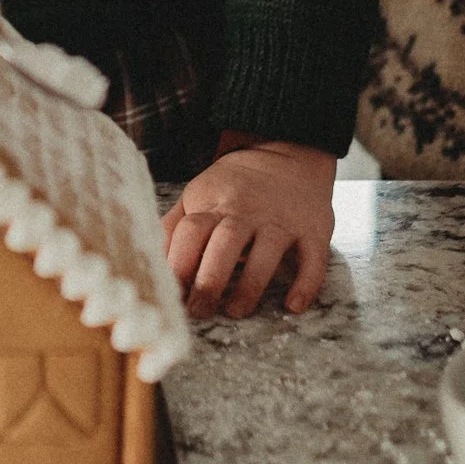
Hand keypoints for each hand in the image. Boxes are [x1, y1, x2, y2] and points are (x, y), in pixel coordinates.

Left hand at [164, 138, 335, 318]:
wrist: (287, 153)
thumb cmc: (235, 186)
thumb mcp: (199, 195)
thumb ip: (174, 226)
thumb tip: (150, 262)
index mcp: (214, 204)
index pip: (191, 232)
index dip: (179, 264)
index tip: (171, 294)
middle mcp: (248, 211)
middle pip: (225, 244)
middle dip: (210, 280)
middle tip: (199, 310)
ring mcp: (282, 220)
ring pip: (266, 253)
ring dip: (250, 286)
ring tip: (235, 310)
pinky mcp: (314, 230)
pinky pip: (312, 259)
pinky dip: (305, 284)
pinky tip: (292, 306)